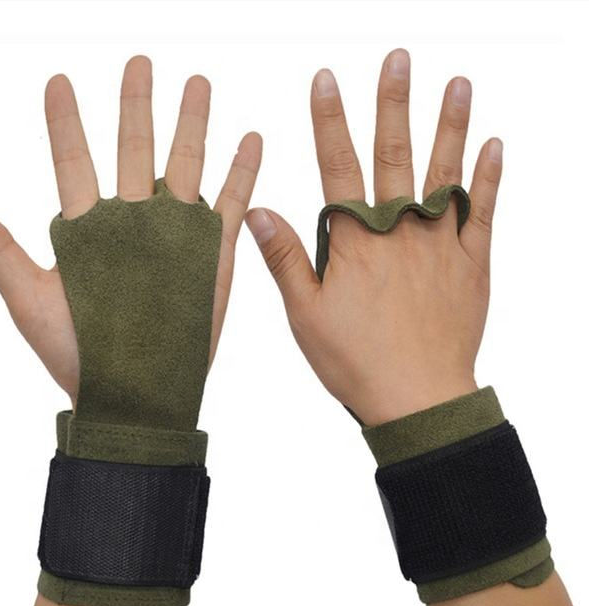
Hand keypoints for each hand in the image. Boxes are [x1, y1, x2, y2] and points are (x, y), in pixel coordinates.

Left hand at [0, 56, 261, 406]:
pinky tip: (249, 139)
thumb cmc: (77, 354)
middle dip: (138, 105)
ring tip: (197, 84)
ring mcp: (176, 234)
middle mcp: (134, 222)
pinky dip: (241, 171)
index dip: (65, 121)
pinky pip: (230, 203)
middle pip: (136, 148)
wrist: (134, 391)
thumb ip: (1, 254)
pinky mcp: (212, 253)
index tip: (58, 82)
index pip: (74, 160)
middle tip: (140, 62)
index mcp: (88, 229)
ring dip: (192, 125)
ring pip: (186, 165)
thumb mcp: (29, 303)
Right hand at [245, 49, 501, 424]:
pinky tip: (493, 146)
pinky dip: (488, 177)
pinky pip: (482, 211)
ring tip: (457, 82)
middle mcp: (399, 231)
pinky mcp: (470, 263)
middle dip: (394, 102)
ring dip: (450, 124)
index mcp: (355, 241)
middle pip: (395, 155)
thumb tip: (259, 210)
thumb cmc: (356, 361)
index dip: (329, 120)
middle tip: (399, 59)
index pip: (337, 165)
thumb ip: (285, 258)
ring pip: (444, 171)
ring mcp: (439, 243)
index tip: (326, 79)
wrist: (418, 398)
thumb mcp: (305, 314)